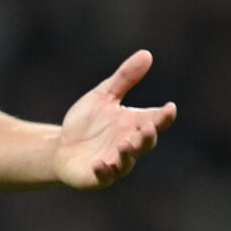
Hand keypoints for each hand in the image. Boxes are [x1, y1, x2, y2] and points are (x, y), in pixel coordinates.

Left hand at [54, 50, 176, 188]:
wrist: (61, 147)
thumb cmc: (86, 122)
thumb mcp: (103, 96)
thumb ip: (124, 78)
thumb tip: (147, 54)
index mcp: (134, 124)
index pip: (155, 120)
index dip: (164, 116)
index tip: (169, 108)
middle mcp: (129, 145)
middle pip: (145, 143)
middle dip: (147, 136)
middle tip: (148, 128)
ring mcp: (114, 162)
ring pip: (126, 161)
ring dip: (127, 154)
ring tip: (124, 143)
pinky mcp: (97, 176)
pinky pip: (103, 176)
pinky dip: (103, 171)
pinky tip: (99, 164)